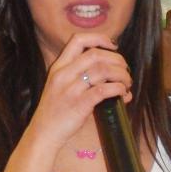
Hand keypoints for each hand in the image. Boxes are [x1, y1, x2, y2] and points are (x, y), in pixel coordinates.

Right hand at [29, 32, 132, 149]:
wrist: (43, 133)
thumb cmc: (55, 112)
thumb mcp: (59, 86)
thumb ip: (79, 76)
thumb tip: (110, 75)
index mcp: (58, 67)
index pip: (78, 40)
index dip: (99, 38)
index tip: (113, 46)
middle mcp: (63, 74)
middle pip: (95, 54)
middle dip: (117, 59)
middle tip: (125, 69)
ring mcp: (70, 89)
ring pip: (103, 71)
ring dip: (121, 75)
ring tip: (127, 83)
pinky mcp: (79, 104)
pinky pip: (104, 90)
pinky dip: (118, 90)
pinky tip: (123, 94)